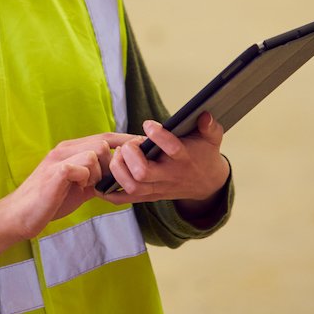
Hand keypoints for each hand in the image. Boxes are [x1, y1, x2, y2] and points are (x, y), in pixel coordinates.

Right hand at [0, 133, 132, 261]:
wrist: (20, 215)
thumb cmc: (49, 201)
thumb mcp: (77, 186)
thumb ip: (94, 177)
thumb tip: (118, 176)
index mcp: (70, 150)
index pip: (104, 137)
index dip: (125, 141)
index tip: (143, 147)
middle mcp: (65, 149)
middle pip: (103, 142)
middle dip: (112, 164)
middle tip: (103, 184)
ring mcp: (60, 158)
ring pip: (96, 152)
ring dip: (98, 174)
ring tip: (86, 188)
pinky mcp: (56, 172)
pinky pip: (84, 166)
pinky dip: (87, 179)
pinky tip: (79, 190)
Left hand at [97, 112, 229, 207]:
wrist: (206, 184)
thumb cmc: (204, 154)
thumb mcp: (211, 138)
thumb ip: (210, 126)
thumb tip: (204, 114)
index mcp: (185, 159)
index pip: (172, 149)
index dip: (158, 135)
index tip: (148, 124)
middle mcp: (169, 176)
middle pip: (143, 173)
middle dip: (130, 155)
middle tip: (130, 144)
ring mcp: (158, 188)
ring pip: (132, 187)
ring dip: (118, 169)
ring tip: (119, 154)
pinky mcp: (149, 196)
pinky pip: (125, 199)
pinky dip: (109, 192)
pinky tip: (102, 179)